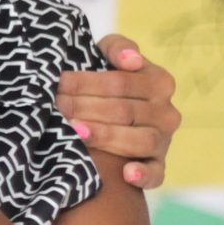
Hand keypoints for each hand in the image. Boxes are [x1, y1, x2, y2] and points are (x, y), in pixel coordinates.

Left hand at [56, 35, 179, 189]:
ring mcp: (163, 141)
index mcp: (159, 83)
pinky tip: (127, 174)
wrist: (113, 118)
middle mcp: (166, 112)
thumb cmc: (108, 85)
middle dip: (86, 108)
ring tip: (76, 132)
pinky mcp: (158, 166)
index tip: (59, 82)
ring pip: (138, 140)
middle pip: (124, 111)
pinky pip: (157, 173)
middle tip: (57, 107)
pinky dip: (144, 175)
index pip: (121, 82)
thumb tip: (131, 61)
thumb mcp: (111, 59)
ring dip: (106, 136)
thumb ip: (118, 49)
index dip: (87, 82)